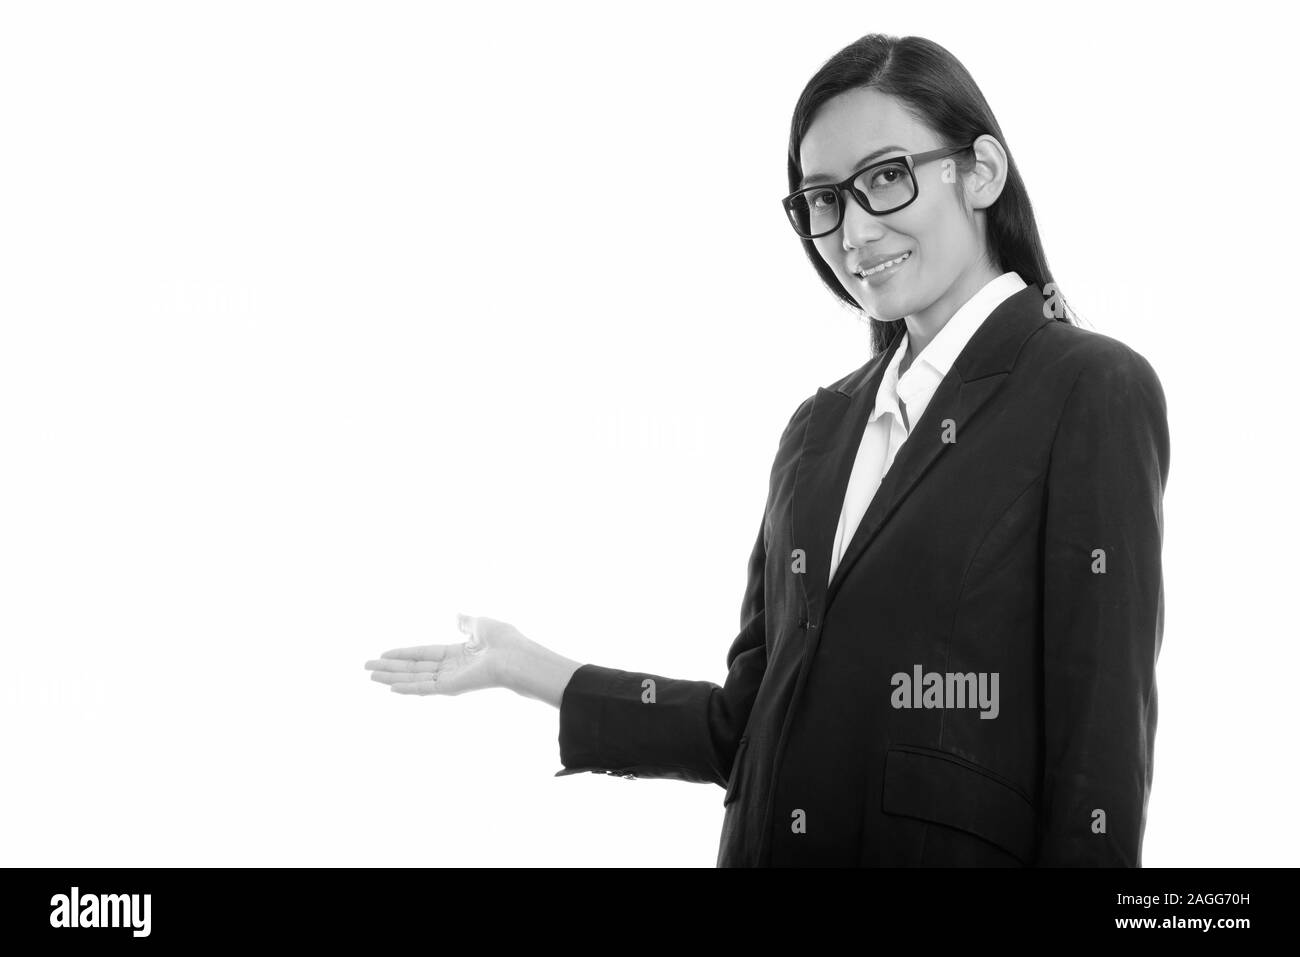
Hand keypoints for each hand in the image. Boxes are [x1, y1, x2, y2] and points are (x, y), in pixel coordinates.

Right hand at [364, 613, 526, 696]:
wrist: (518, 657)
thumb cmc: (505, 640)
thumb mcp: (481, 624)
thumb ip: (466, 622)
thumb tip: (456, 615)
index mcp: (459, 654)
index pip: (424, 654)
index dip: (403, 653)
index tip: (383, 653)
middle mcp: (452, 669)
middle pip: (414, 668)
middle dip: (390, 667)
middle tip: (366, 666)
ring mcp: (450, 680)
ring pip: (414, 678)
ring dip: (391, 677)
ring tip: (370, 675)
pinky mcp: (451, 688)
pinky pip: (424, 688)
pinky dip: (407, 688)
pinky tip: (390, 687)